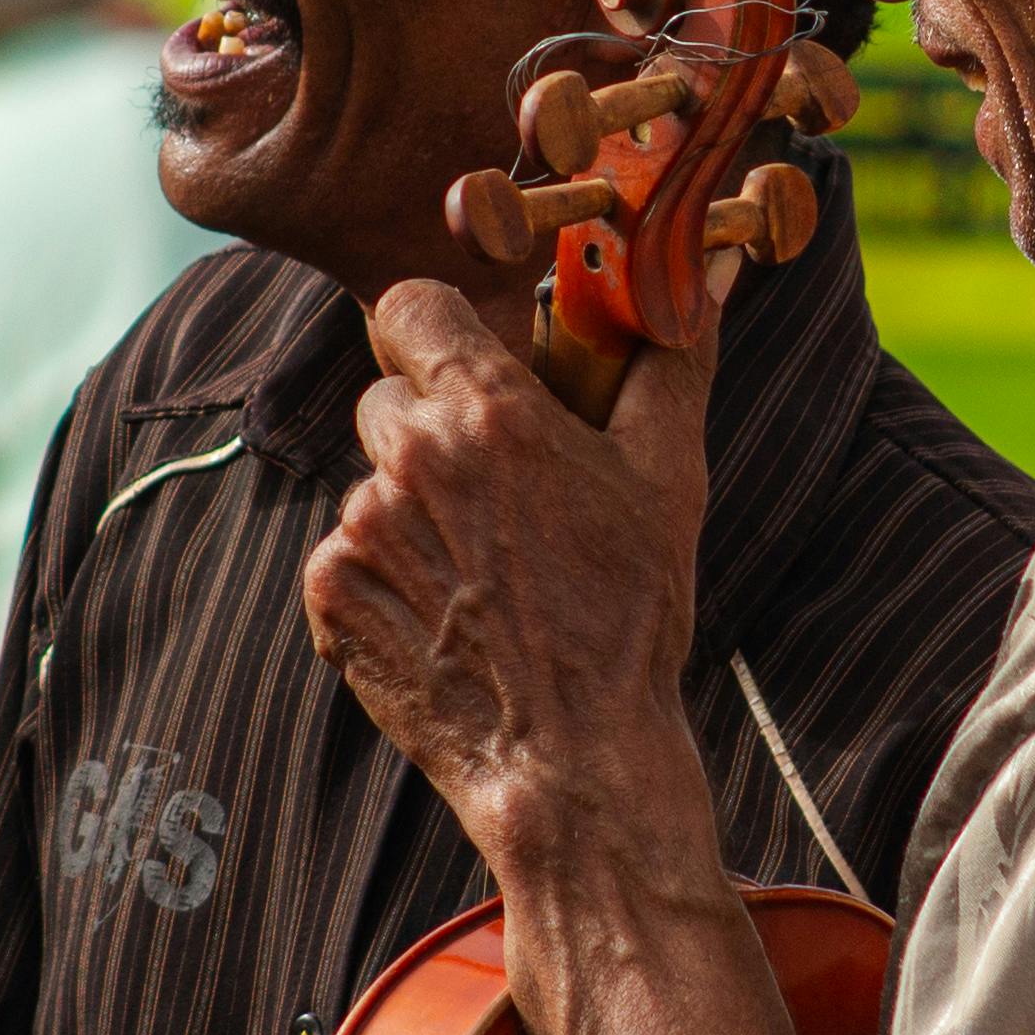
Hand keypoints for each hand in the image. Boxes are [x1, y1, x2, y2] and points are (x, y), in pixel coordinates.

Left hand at [302, 282, 713, 866]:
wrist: (573, 756)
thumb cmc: (629, 615)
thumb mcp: (668, 479)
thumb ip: (674, 361)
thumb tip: (704, 277)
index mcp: (490, 410)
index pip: (412, 305)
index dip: (439, 331)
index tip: (468, 367)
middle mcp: (412, 456)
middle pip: (389, 398)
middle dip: (433, 432)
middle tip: (498, 498)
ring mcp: (361, 527)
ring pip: (372, 485)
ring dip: (413, 514)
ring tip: (483, 577)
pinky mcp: (330, 593)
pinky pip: (344, 555)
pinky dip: (382, 581)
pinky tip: (445, 620)